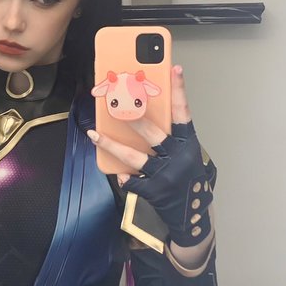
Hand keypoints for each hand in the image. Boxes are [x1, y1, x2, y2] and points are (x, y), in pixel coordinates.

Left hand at [87, 66, 215, 247]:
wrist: (192, 217)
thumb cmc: (187, 179)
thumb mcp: (186, 155)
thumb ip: (170, 138)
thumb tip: (141, 116)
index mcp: (188, 144)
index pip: (183, 113)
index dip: (178, 91)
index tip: (174, 69)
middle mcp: (178, 157)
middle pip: (153, 132)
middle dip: (133, 116)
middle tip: (116, 101)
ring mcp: (166, 175)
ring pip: (134, 157)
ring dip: (111, 144)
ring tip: (94, 133)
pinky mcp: (155, 192)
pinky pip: (131, 180)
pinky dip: (124, 176)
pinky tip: (117, 173)